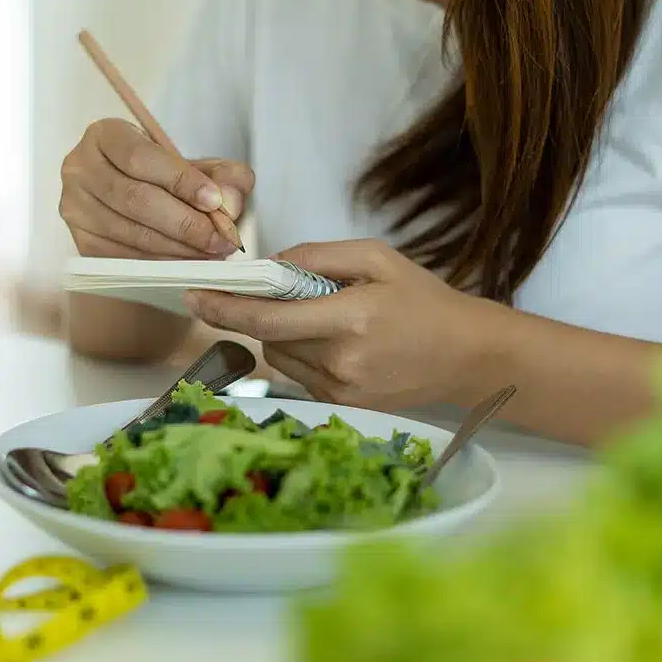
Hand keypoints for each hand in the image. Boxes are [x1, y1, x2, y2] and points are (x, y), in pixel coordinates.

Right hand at [60, 118, 254, 258]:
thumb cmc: (169, 179)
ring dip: (177, 248)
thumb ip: (226, 176)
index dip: (180, 180)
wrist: (141, 202)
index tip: (215, 201)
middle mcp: (80, 168)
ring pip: (130, 232)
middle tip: (221, 239)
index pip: (141, 157)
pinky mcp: (81, 241)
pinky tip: (187, 262)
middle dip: (185, 223)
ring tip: (211, 253)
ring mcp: (75, 207)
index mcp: (105, 135)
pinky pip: (123, 257)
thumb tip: (229, 203)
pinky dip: (161, 263)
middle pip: (135, 199)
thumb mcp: (202, 166)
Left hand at [183, 239, 508, 410]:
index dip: (225, 308)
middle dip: (260, 312)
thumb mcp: (376, 258)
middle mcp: (341, 363)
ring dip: (281, 333)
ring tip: (324, 317)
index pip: (269, 318)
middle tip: (277, 290)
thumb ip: (317, 255)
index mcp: (351, 319)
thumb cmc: (423, 300)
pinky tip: (337, 342)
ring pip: (278, 357)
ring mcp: (341, 391)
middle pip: (268, 337)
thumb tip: (268, 264)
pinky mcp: (342, 406)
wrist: (466, 356)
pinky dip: (302, 352)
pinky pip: (298, 374)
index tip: (194, 296)